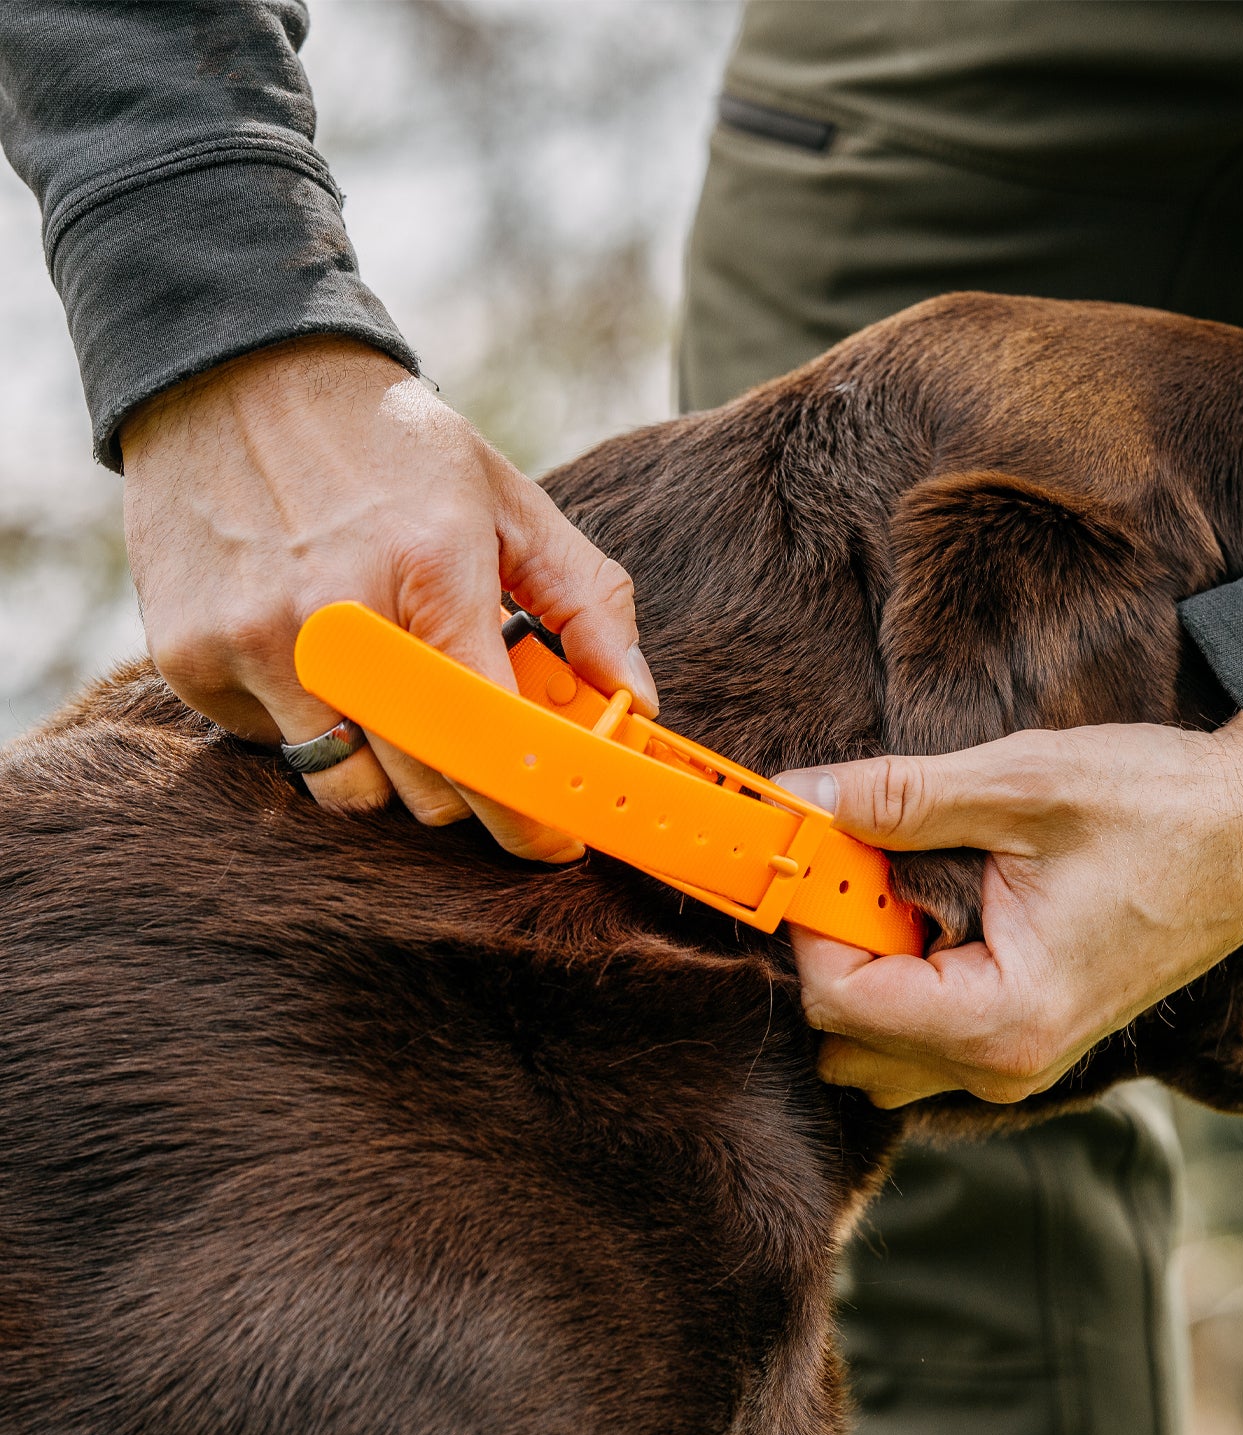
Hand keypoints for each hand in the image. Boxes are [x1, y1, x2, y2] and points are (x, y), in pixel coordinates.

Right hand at [120, 333, 657, 859]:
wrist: (233, 372)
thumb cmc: (393, 448)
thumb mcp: (509, 503)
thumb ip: (587, 602)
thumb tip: (637, 702)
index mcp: (432, 572)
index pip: (495, 741)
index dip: (535, 813)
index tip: (558, 841)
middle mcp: (337, 617)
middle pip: (426, 789)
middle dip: (472, 795)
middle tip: (483, 760)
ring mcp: (254, 642)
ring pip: (350, 794)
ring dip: (392, 776)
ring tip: (400, 704)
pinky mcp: (191, 659)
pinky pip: (279, 754)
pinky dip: (314, 732)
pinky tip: (321, 663)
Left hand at [777, 716, 1242, 1106]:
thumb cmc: (1162, 809)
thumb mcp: (1021, 785)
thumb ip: (900, 799)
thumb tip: (801, 795)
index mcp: (1004, 1019)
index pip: (840, 1000)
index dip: (813, 917)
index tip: (815, 841)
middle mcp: (1007, 1064)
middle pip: (846, 1038)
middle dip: (836, 948)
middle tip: (862, 855)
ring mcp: (1019, 1061)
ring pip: (879, 1048)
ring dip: (867, 968)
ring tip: (906, 879)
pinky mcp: (1028, 1039)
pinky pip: (923, 1038)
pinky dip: (904, 977)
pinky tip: (937, 904)